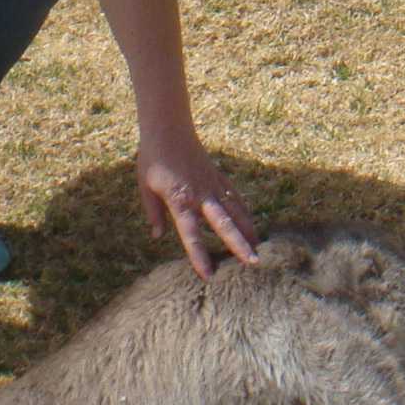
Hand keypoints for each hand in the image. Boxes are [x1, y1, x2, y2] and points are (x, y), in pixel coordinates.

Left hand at [137, 140, 260, 278]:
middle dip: (238, 244)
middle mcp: (200, 195)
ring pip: (235, 211)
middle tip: (253, 263)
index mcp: (179, 200)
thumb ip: (154, 212)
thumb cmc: (153, 159)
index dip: (199, 255)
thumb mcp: (145, 187)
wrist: (169, 129)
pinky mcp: (219, 177)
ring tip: (259, 248)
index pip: (191, 234)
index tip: (208, 275)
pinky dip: (244, 211)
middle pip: (223, 224)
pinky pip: (235, 197)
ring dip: (248, 230)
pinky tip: (252, 224)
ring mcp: (213, 185)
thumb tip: (157, 236)